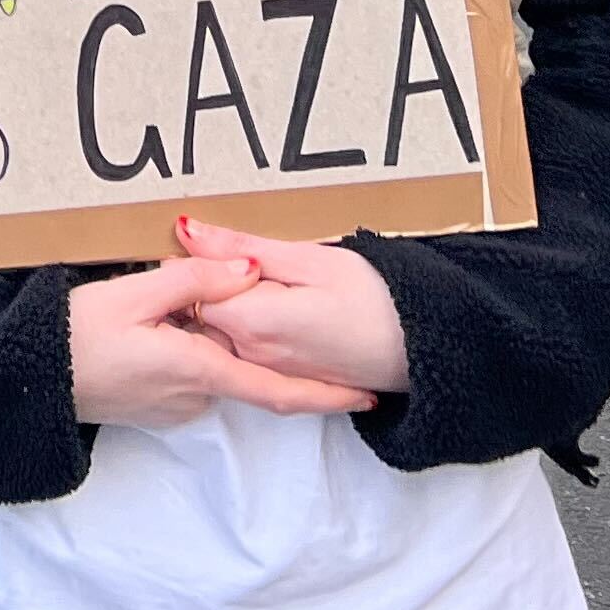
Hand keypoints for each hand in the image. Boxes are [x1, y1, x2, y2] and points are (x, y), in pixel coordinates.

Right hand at [66, 256, 371, 427]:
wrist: (33, 379)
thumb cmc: (78, 335)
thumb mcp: (135, 293)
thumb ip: (196, 281)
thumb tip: (249, 273)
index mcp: (199, 370)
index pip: (279, 392)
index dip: (325, 396)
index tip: (365, 397)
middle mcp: (196, 397)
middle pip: (241, 362)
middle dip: (237, 332)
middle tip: (190, 294)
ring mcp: (176, 405)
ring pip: (212, 362)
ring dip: (202, 335)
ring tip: (153, 303)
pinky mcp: (158, 404)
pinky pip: (189, 369)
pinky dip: (186, 345)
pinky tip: (147, 322)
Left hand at [175, 217, 410, 396]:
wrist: (422, 348)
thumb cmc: (373, 298)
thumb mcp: (308, 258)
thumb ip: (241, 248)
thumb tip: (187, 231)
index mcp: (252, 322)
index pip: (189, 291)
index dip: (188, 263)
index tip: (200, 242)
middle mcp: (252, 355)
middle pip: (202, 314)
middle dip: (204, 285)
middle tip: (234, 255)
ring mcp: (268, 372)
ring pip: (223, 332)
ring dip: (227, 305)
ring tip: (266, 279)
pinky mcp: (284, 378)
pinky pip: (247, 350)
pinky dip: (248, 327)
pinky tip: (275, 306)